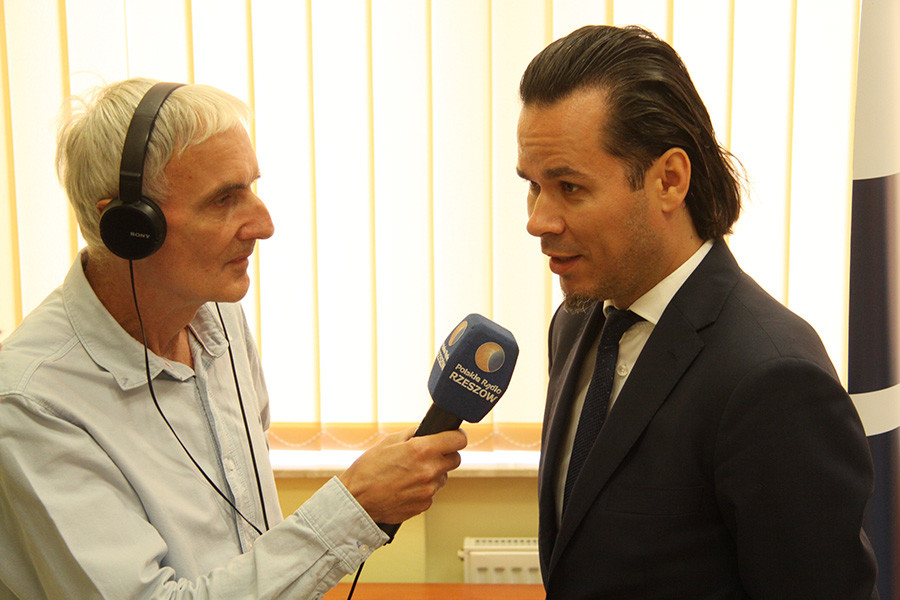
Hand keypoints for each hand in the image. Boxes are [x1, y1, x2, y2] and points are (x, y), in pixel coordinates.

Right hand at [339, 427, 466, 523]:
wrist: (357, 500)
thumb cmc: (368, 470)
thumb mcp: (389, 441)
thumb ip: (413, 434)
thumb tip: (427, 431)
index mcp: (422, 450)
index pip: (458, 440)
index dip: (456, 436)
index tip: (452, 437)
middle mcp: (430, 470)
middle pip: (455, 459)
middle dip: (445, 455)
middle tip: (428, 455)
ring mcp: (429, 490)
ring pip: (442, 477)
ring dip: (433, 473)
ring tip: (409, 474)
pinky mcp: (424, 505)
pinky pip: (431, 493)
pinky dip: (423, 489)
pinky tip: (406, 487)